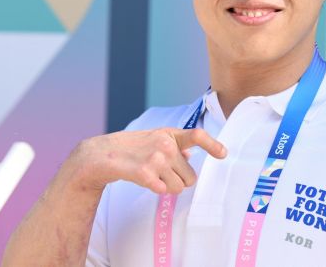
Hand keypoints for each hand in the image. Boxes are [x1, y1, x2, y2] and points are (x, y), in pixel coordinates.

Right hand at [64, 128, 226, 194]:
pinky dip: (156, 190)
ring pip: (178, 187)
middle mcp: (165, 144)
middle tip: (163, 174)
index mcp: (170, 135)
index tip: (224, 154)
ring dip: (168, 187)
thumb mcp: (155, 139)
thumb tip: (192, 152)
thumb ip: (175, 145)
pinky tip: (144, 180)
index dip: (213, 145)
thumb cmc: (132, 147)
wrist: (101, 155)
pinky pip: (163, 191)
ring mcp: (155, 158)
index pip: (197, 136)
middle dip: (180, 180)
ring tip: (152, 176)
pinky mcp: (144, 173)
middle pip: (191, 176)